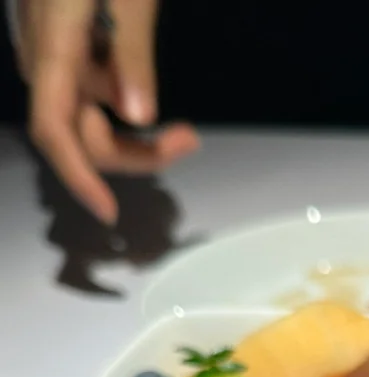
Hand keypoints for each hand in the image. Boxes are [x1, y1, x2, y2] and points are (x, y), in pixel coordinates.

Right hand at [16, 0, 198, 224]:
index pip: (53, 128)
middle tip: (188, 142)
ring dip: (133, 134)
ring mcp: (56, 48)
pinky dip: (123, 100)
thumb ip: (131, 53)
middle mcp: (46, 53)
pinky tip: (145, 86)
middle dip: (132, 153)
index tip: (107, 209)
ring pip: (88, 115)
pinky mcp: (69, 39)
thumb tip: (139, 117)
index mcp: (52, 43)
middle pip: (78, 132)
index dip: (77, 174)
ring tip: (184, 131)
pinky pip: (92, 88)